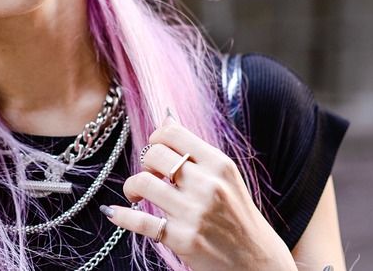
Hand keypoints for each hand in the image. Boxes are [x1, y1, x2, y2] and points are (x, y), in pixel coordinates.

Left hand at [104, 113, 293, 270]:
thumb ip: (196, 150)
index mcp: (219, 164)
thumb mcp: (226, 177)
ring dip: (132, 187)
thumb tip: (166, 116)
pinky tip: (113, 212)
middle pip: (154, 154)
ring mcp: (194, 213)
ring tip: (137, 195)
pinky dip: (121, 215)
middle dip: (145, 163)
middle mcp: (208, 185)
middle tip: (151, 176)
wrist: (259, 262)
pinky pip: (139, 221)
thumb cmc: (238, 215)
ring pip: (143, 182)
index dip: (156, 139)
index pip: (172, 132)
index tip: (156, 152)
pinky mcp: (182, 239)